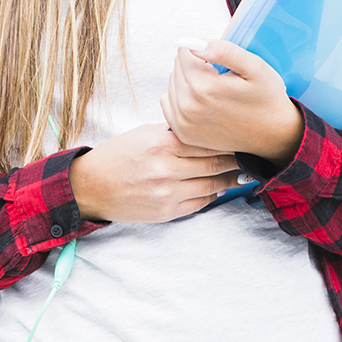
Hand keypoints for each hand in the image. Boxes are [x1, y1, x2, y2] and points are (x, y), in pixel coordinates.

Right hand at [68, 123, 242, 223]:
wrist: (92, 187)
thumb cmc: (119, 155)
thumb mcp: (144, 133)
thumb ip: (174, 132)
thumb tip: (206, 129)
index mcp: (161, 144)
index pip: (205, 139)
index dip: (226, 138)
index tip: (240, 134)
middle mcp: (166, 169)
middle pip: (213, 162)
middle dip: (234, 158)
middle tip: (250, 153)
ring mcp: (167, 193)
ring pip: (211, 185)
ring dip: (230, 179)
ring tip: (243, 172)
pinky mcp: (166, 212)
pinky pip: (199, 204)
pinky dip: (212, 195)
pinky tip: (221, 187)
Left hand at [160, 37, 304, 167]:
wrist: (272, 135)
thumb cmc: (266, 97)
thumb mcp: (254, 67)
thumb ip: (223, 50)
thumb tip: (190, 42)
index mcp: (203, 87)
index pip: (184, 51)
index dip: (204, 51)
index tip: (222, 64)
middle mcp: (187, 107)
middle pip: (177, 67)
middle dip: (196, 66)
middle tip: (221, 78)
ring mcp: (183, 123)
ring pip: (172, 84)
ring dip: (188, 81)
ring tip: (214, 90)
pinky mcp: (182, 133)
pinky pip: (168, 103)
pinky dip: (182, 98)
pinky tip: (203, 102)